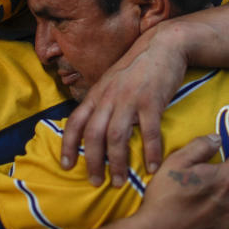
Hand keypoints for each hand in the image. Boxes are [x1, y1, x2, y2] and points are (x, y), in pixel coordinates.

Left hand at [62, 24, 185, 185]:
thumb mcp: (111, 82)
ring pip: (117, 136)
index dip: (67, 145)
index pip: (75, 121)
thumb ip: (101, 102)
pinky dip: (150, 152)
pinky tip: (151, 167)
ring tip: (119, 181)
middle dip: (92, 161)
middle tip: (95, 182)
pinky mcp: (152, 100)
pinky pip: (149, 132)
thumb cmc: (137, 68)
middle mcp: (108, 98)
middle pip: (93, 134)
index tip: (65, 165)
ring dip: (117, 162)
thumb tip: (92, 127)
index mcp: (96, 94)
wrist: (163, 45)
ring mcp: (129, 99)